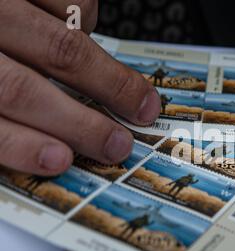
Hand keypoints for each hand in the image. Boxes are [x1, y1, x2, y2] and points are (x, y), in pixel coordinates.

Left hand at [0, 0, 159, 175]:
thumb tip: (31, 139)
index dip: (20, 145)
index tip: (59, 161)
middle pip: (24, 89)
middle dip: (81, 124)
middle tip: (118, 142)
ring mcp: (0, 0)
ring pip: (60, 45)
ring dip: (105, 79)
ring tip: (132, 98)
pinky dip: (88, 21)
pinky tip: (84, 30)